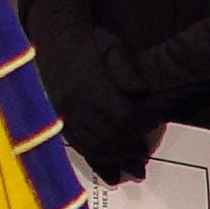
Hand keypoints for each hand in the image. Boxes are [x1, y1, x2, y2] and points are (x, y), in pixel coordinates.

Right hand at [27, 0, 154, 182]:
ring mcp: (62, 113)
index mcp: (90, 84)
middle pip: (109, 135)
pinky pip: (77, 146)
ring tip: (133, 160)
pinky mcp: (57, 120)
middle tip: (145, 149)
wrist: (54, 39)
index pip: (123, 115)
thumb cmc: (89, 42)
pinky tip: (111, 169)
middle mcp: (74, 103)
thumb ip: (127, 69)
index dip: (142, 123)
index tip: (155, 122)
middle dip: (130, 145)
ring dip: (116, 157)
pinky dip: (95, 160)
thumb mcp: (112, 45)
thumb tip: (140, 92)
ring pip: (92, 146)